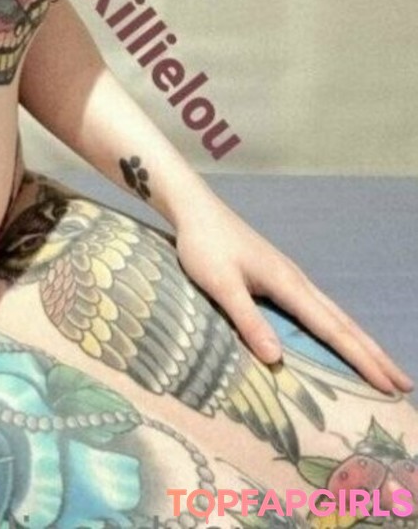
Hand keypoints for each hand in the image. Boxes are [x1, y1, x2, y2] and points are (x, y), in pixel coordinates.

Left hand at [174, 192, 413, 395]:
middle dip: (374, 354)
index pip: (332, 329)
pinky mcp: (278, 276)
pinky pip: (318, 309)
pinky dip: (337, 328)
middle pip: (344, 322)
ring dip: (360, 342)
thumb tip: (276, 360)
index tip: (389, 384)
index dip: (362, 359)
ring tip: (382, 366)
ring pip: (334, 314)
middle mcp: (297, 280)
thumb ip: (248, 320)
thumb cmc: (204, 245)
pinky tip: (337, 337)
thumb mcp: (220, 284)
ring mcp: (289, 277)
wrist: (195, 208)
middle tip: (404, 383)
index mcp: (288, 283)